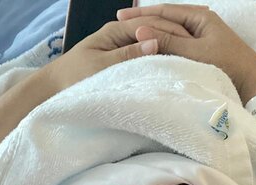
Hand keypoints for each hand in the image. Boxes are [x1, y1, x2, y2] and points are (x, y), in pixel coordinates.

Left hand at [40, 15, 192, 92]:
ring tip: (194, 64)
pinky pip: (146, 60)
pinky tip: (175, 73)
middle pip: (156, 33)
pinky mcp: (123, 63)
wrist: (54, 89)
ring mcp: (124, 49)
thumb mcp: (102, 67)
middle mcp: (122, 36)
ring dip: (171, 53)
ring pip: (154, 47)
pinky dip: (160, 64)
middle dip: (177, 41)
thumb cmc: (73, 77)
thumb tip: (156, 43)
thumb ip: (129, 55)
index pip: (153, 26)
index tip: (193, 46)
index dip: (174, 34)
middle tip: (201, 55)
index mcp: (117, 31)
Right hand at [118, 4, 255, 98]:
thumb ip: (168, 42)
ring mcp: (204, 35)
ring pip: (172, 30)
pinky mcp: (204, 50)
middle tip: (121, 23)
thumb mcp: (195, 53)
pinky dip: (163, 42)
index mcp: (201, 17)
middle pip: (167, 18)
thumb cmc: (228, 66)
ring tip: (132, 34)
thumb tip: (141, 30)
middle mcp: (202, 22)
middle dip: (144, 20)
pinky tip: (152, 47)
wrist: (253, 84)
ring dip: (152, 31)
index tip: (120, 17)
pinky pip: (178, 42)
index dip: (141, 14)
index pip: (164, 10)